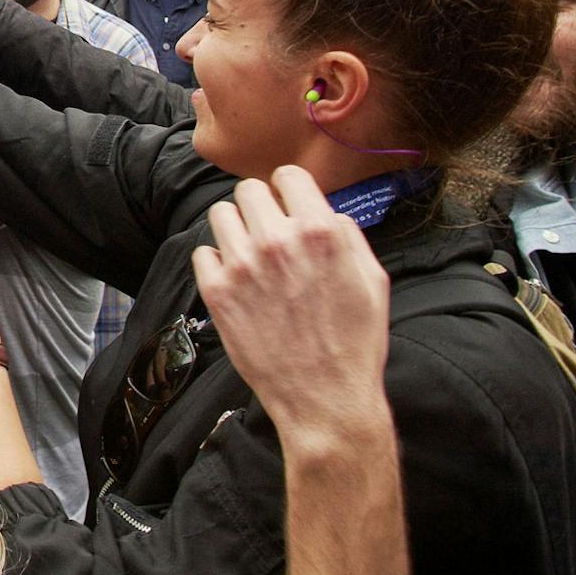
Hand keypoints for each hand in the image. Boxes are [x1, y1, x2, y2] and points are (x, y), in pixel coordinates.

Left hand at [192, 166, 391, 445]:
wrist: (326, 400)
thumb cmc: (355, 343)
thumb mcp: (373, 280)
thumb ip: (347, 234)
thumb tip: (325, 211)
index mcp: (319, 231)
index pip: (288, 175)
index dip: (290, 190)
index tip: (290, 206)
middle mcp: (277, 240)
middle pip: (249, 189)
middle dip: (261, 207)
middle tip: (269, 232)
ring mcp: (242, 265)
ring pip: (220, 214)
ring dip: (236, 229)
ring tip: (251, 255)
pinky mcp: (217, 292)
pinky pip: (202, 252)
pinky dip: (217, 263)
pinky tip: (237, 281)